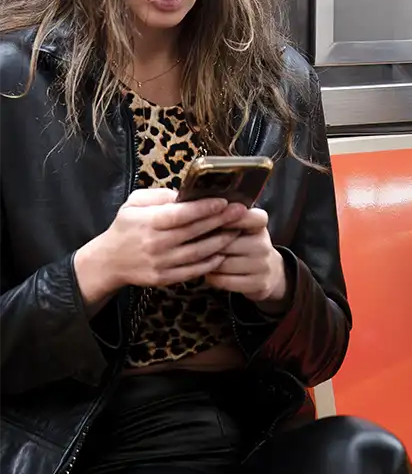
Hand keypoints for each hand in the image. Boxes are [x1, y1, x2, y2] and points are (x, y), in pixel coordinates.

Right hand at [74, 190, 246, 306]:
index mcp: (148, 222)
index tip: (224, 201)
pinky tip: (222, 252)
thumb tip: (184, 194)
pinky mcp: (164, 279)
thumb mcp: (134, 203)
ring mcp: (160, 263)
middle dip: (220, 221)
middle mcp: (155, 244)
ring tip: (236, 230)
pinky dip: (209, 263)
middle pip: (194, 232)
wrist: (108, 261)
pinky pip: (192, 271)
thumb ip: (159, 196)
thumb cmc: (125, 227)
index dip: (204, 208)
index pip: (180, 215)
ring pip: (197, 253)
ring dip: (220, 242)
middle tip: (241, 211)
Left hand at [205, 208, 289, 311]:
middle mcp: (263, 244)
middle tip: (192, 243)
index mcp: (260, 225)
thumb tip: (199, 215)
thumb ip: (227, 219)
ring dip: (206, 262)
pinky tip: (210, 273)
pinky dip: (212, 277)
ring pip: (222, 263)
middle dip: (206, 244)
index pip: (246, 217)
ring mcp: (262, 265)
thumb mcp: (245, 227)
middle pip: (225, 243)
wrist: (270, 272)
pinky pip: (224, 281)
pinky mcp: (257, 284)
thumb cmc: (247, 244)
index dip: (226, 218)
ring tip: (199, 259)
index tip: (209, 219)